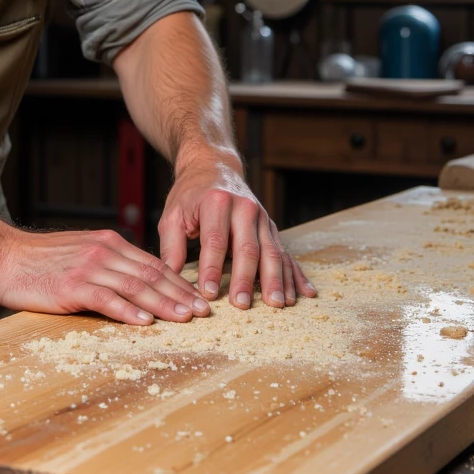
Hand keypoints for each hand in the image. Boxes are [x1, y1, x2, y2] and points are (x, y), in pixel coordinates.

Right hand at [0, 227, 211, 325]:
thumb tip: (136, 283)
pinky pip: (106, 299)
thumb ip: (109, 263)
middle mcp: (104, 252)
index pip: (153, 264)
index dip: (178, 282)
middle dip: (180, 294)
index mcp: (109, 243)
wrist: (4, 256)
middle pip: (151, 274)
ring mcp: (88, 268)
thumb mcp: (82, 252)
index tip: (197, 298)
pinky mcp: (71, 286)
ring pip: (135, 286)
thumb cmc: (41, 261)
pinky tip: (145, 322)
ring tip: (184, 319)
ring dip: (163, 303)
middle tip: (203, 312)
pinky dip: (128, 311)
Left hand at [158, 158, 315, 308]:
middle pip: (248, 248)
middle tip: (243, 305)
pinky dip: (296, 275)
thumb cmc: (190, 195)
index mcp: (216, 203)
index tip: (209, 294)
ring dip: (276, 281)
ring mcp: (262, 218)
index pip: (215, 240)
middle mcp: (244, 208)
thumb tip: (169, 279)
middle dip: (246, 279)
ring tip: (277, 304)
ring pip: (272, 252)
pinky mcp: (272, 228)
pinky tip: (304, 294)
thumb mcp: (173, 215)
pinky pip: (286, 253)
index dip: (212, 268)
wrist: (214, 167)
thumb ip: (171, 247)